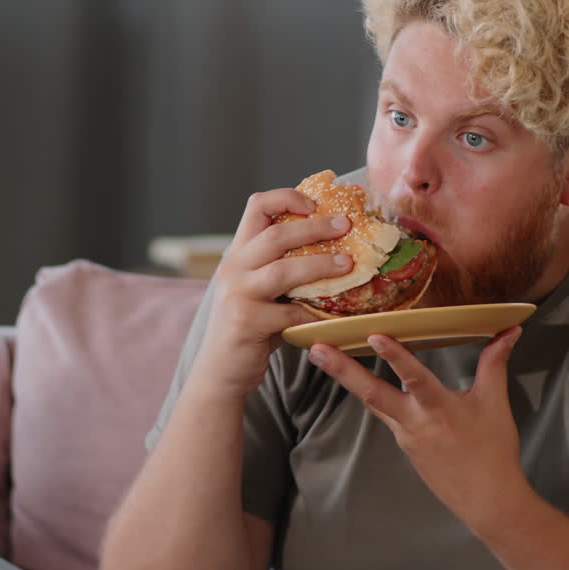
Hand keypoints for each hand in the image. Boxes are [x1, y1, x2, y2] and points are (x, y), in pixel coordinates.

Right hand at [190, 189, 353, 396]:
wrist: (220, 372)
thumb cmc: (249, 329)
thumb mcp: (259, 291)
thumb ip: (283, 270)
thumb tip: (336, 251)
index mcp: (238, 254)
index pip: (256, 206)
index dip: (286, 197)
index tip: (315, 204)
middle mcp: (233, 269)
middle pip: (275, 234)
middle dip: (315, 227)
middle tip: (346, 225)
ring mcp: (238, 295)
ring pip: (283, 270)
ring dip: (320, 264)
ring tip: (348, 263)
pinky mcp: (247, 322)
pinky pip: (290, 314)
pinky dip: (316, 314)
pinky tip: (336, 316)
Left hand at [307, 327, 529, 529]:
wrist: (488, 501)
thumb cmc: (494, 451)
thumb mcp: (496, 403)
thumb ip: (495, 363)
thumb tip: (509, 330)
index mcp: (440, 409)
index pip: (414, 378)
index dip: (395, 357)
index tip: (373, 336)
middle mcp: (415, 422)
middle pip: (372, 393)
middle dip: (342, 370)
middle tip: (315, 349)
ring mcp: (404, 436)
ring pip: (372, 402)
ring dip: (346, 379)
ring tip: (322, 357)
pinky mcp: (404, 445)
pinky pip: (386, 414)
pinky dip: (373, 395)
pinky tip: (360, 378)